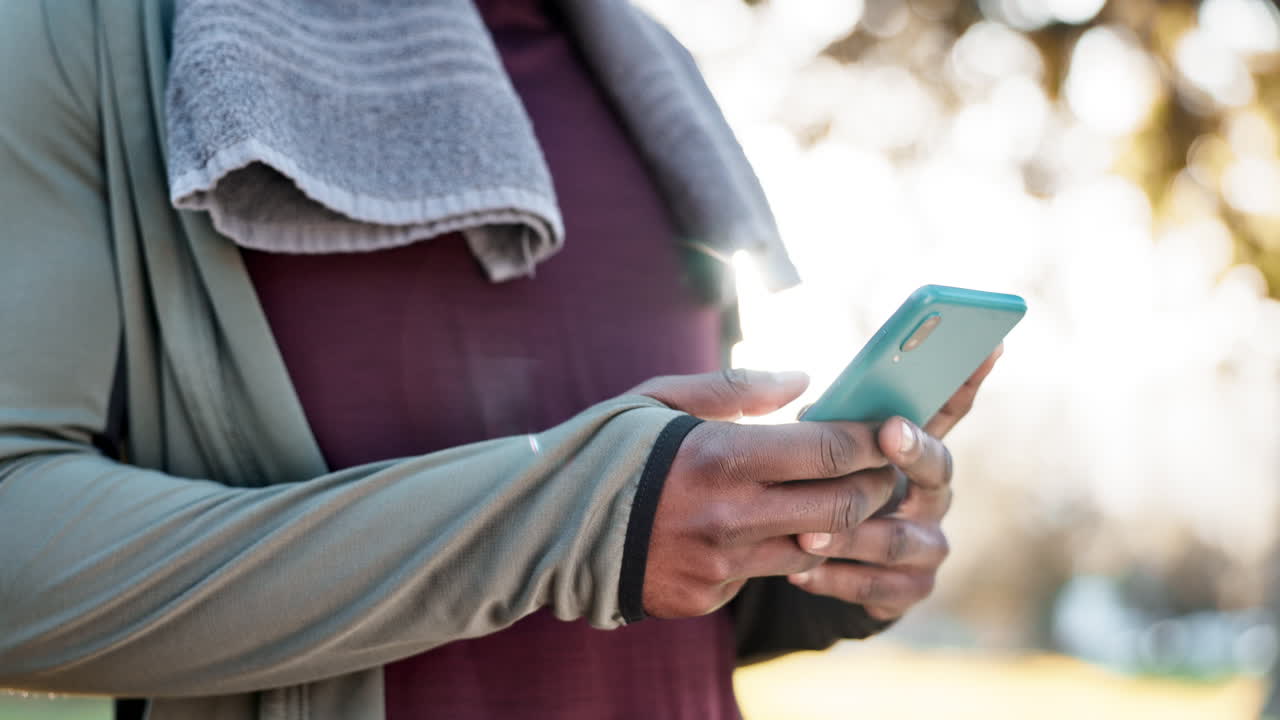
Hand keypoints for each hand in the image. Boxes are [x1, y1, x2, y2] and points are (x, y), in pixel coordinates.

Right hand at [631, 370, 900, 617]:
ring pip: (811, 548)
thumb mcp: (662, 398)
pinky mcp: (706, 597)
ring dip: (834, 524)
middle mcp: (727, 516)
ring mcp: (718, 565)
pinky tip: (760, 528)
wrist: (545, 526)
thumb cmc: (608, 449)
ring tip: (834, 498)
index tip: (887, 430)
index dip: (871, 440)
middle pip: (840, 508)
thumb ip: (737, 387)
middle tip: (881, 470)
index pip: (829, 450)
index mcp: (719, 455)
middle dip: (874, 487)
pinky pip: (762, 574)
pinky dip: (773, 549)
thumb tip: (803, 379)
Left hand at [788, 346, 1002, 619]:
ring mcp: (928, 543)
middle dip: (914, 448)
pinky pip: (878, 586)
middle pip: (939, 467)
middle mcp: (933, 495)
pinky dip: (837, 579)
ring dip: (851, 534)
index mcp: (916, 452)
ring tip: (807, 535)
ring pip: (897, 537)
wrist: (829, 573)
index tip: (989, 344)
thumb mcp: (827, 459)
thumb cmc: (828, 495)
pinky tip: (800, 572)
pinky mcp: (911, 588)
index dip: (969, 378)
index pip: (949, 410)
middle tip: (889, 431)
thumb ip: (830, 432)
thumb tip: (810, 406)